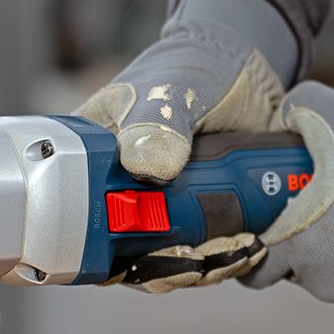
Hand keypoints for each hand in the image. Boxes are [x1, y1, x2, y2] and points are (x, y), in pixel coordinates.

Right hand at [75, 0, 292, 291]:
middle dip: (167, 268)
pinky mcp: (206, 215)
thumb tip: (149, 167)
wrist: (249, 65)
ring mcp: (167, 208)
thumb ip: (158, 122)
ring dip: (205, 267)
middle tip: (200, 262)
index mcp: (94, 163)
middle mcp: (125, 193)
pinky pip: (211, 250)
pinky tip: (252, 247)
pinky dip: (230, 256)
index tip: (144, 256)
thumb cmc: (193, 66)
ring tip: (236, 251)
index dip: (107, 252)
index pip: (82, 223)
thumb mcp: (171, 88)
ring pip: (174, 260)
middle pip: (130, 255)